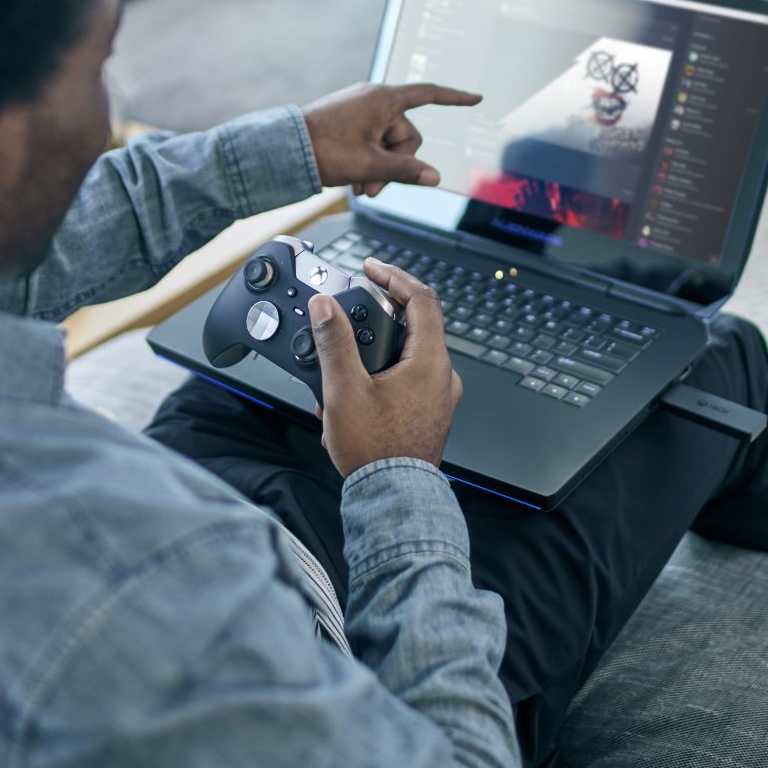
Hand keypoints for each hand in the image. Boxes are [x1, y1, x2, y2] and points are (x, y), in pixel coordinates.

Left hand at [301, 83, 480, 198]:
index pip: (429, 94)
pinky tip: (354, 180)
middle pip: (407, 136)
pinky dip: (369, 162)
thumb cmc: (323, 150)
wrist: (283, 150)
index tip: (477, 98)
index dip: (455, 99)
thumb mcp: (369, 165)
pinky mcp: (351, 123)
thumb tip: (435, 177)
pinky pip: (373, 143)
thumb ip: (406, 171)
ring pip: (389, 146)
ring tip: (359, 187)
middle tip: (371, 189)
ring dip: (380, 169)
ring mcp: (362, 111)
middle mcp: (375, 100)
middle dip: (395, 165)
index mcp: (383, 99)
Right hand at [307, 259, 462, 476]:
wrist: (393, 498)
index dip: (395, 276)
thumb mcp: (344, 390)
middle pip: (417, 325)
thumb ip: (334, 343)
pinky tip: (352, 393)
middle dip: (381, 313)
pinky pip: (407, 380)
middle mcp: (442, 377)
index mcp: (431, 362)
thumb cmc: (377, 452)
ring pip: (410, 355)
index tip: (372, 269)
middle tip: (354, 307)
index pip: (422, 299)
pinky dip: (382, 374)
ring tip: (343, 362)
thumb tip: (326, 307)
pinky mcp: (428, 415)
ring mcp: (438, 398)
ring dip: (377, 348)